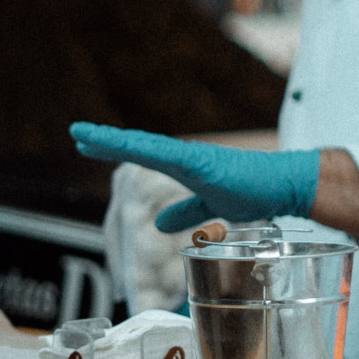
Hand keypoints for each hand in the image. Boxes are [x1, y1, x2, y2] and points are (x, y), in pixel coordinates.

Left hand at [69, 122, 320, 232]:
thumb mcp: (210, 207)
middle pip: (137, 146)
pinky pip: (168, 156)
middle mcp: (185, 158)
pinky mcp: (204, 164)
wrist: (283, 185)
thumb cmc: (254, 190)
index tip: (86, 145)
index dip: (113, 149)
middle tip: (76, 134)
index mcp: (185, 167)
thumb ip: (186, 212)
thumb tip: (159, 223)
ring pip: (146, 147)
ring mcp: (194, 158)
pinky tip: (126, 145)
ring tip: (86, 136)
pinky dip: (144, 150)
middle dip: (105, 141)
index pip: (142, 155)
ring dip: (114, 141)